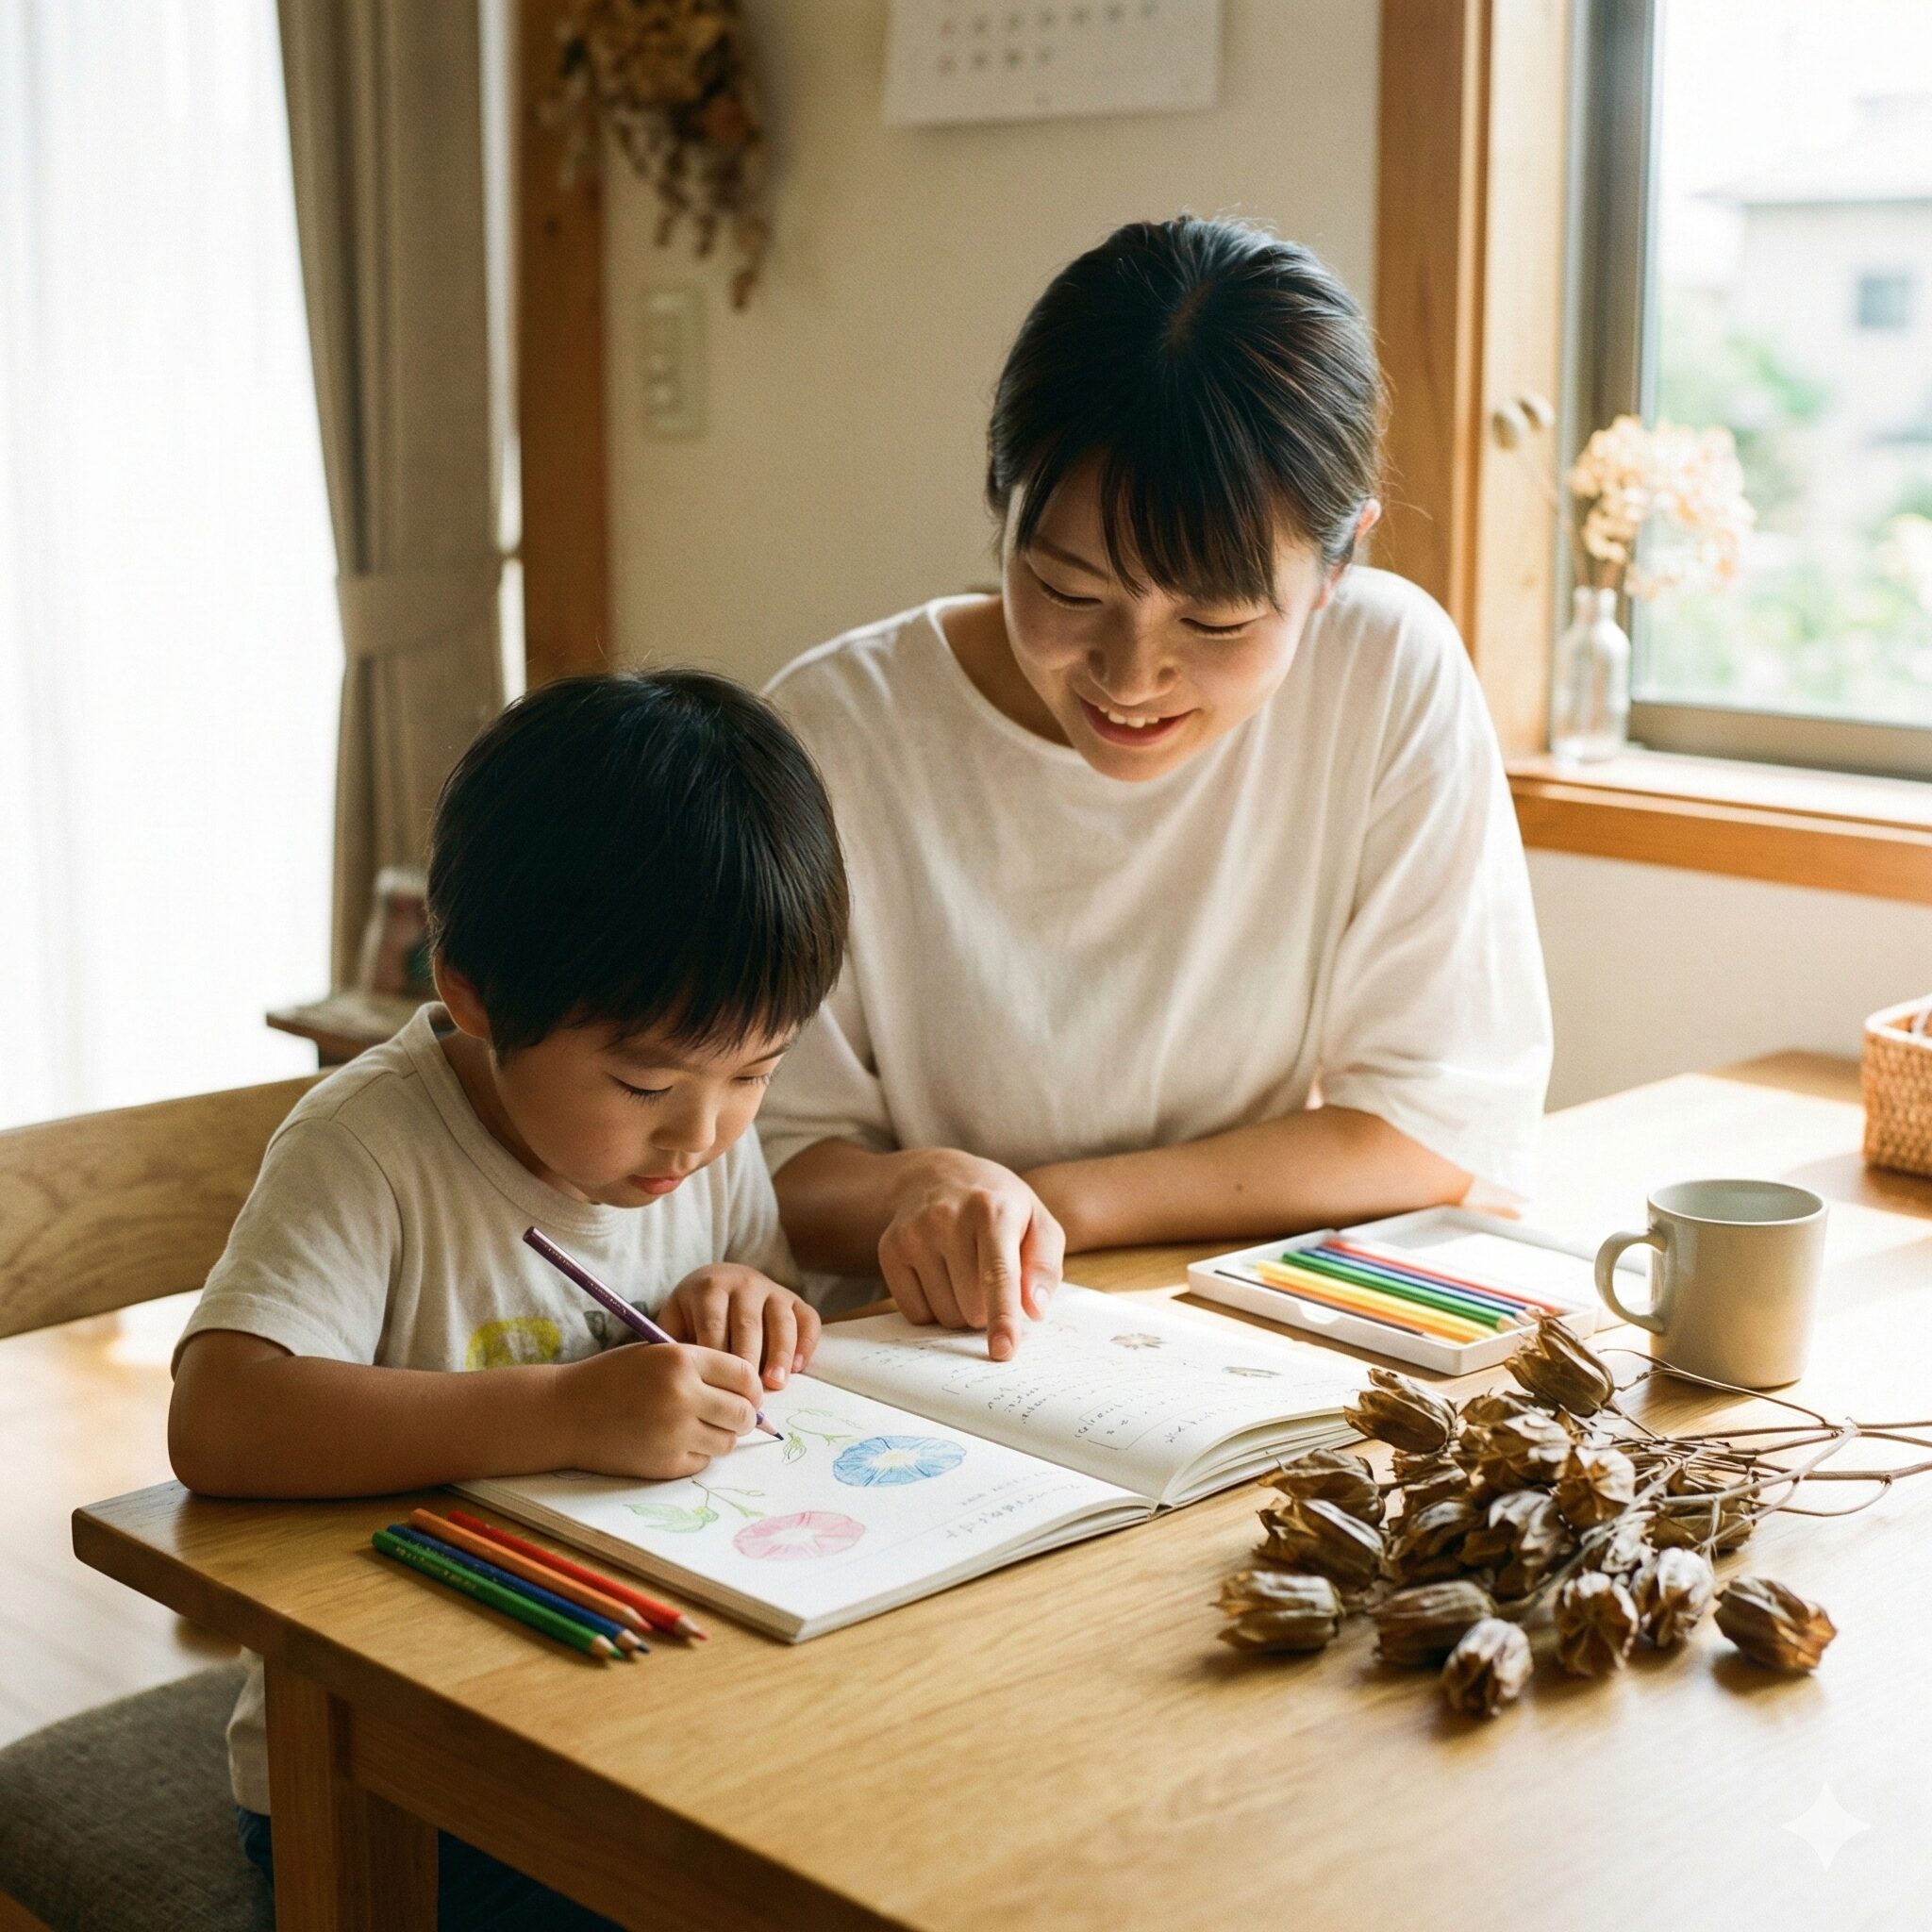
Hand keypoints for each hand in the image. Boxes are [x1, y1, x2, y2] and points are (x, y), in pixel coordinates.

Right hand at [555, 1341, 763, 1480]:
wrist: (564, 1413)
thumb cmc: (612, 1378)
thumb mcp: (657, 1353)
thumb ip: (701, 1366)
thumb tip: (751, 1391)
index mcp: (681, 1360)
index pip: (745, 1375)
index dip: (751, 1386)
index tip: (747, 1393)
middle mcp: (682, 1395)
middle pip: (744, 1413)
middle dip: (744, 1416)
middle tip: (729, 1415)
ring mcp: (674, 1434)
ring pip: (728, 1442)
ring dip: (720, 1436)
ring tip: (695, 1426)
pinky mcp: (665, 1464)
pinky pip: (702, 1462)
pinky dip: (695, 1455)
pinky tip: (672, 1442)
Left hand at [656, 1264, 821, 1389]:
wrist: (715, 1280)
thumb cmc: (692, 1313)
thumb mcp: (675, 1320)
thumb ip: (674, 1345)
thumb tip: (681, 1381)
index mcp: (710, 1288)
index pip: (714, 1325)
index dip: (718, 1360)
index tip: (718, 1390)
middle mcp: (743, 1283)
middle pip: (749, 1325)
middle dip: (750, 1361)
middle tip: (749, 1395)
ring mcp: (772, 1289)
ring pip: (781, 1321)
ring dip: (781, 1354)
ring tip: (776, 1383)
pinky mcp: (794, 1298)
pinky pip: (808, 1319)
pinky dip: (806, 1343)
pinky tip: (798, 1367)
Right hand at [878, 1149, 1063, 1360]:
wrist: (939, 1175)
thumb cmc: (998, 1205)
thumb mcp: (1037, 1221)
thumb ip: (1044, 1265)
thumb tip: (1032, 1311)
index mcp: (992, 1210)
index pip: (998, 1275)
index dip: (1002, 1318)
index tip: (1003, 1351)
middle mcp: (948, 1218)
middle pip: (972, 1306)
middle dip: (988, 1310)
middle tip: (989, 1279)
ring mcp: (914, 1234)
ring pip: (944, 1315)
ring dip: (961, 1311)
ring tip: (964, 1273)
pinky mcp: (890, 1249)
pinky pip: (915, 1313)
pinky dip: (934, 1309)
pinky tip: (939, 1276)